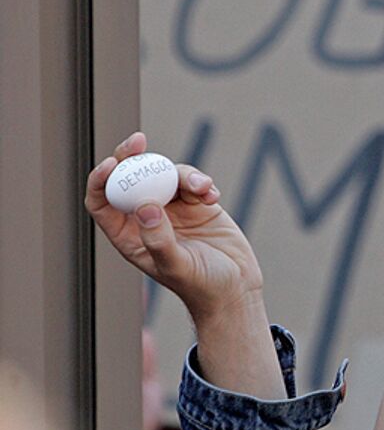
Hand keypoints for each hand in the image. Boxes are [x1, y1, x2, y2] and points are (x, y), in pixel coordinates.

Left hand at [85, 132, 262, 326]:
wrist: (236, 288)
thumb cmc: (202, 287)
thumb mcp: (178, 267)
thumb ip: (159, 239)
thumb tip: (144, 206)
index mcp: (130, 237)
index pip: (103, 202)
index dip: (102, 180)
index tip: (114, 164)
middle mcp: (147, 219)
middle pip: (130, 178)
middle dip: (132, 156)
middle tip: (139, 140)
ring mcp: (172, 209)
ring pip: (165, 175)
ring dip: (183, 174)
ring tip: (203, 189)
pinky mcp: (196, 204)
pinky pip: (192, 180)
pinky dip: (202, 182)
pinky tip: (213, 196)